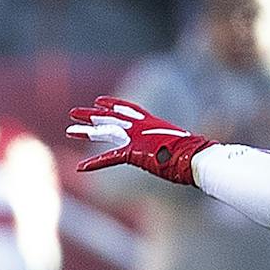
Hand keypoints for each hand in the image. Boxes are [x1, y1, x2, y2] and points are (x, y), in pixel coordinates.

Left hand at [66, 97, 211, 185]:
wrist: (196, 157)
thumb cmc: (195, 153)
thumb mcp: (184, 144)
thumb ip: (180, 139)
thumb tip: (200, 136)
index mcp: (152, 123)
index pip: (128, 110)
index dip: (112, 105)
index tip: (98, 102)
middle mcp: (141, 127)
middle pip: (110, 119)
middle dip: (90, 116)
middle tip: (73, 113)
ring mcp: (136, 138)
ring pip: (105, 133)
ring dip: (86, 132)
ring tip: (69, 130)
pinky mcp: (133, 152)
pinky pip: (109, 158)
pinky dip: (95, 163)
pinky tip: (80, 168)